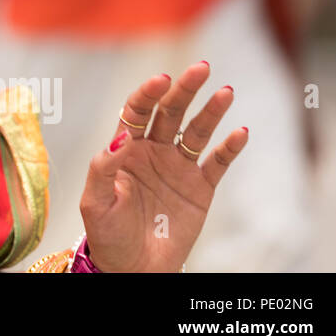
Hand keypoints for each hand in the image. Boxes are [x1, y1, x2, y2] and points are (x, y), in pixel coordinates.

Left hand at [79, 62, 247, 271]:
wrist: (132, 267)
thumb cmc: (106, 234)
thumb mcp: (95, 203)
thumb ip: (102, 170)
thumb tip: (116, 139)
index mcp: (124, 148)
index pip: (137, 111)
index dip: (148, 93)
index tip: (162, 80)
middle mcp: (153, 150)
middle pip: (170, 112)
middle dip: (184, 89)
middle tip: (201, 68)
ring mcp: (177, 167)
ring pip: (196, 132)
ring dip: (211, 111)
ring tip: (226, 92)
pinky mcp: (200, 188)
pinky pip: (217, 163)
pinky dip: (229, 147)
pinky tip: (240, 132)